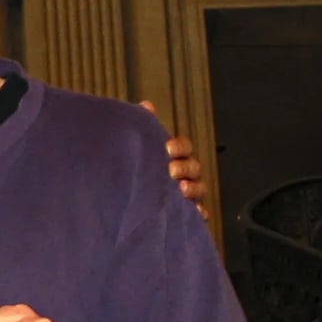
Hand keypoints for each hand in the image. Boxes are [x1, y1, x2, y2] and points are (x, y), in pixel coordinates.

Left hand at [139, 101, 208, 219]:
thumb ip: (144, 126)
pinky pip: (197, 215)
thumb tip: (146, 106)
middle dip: (185, 167)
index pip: (184, 146)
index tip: (168, 148)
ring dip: (193, 188)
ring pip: (199, 189)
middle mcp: (183, 173)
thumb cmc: (136, 166)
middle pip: (194, 167)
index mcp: (173, 155)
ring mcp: (186, 193)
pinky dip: (199, 214)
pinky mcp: (184, 213)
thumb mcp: (138, 146)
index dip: (180, 146)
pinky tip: (196, 214)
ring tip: (181, 189)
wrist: (123, 196)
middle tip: (171, 170)